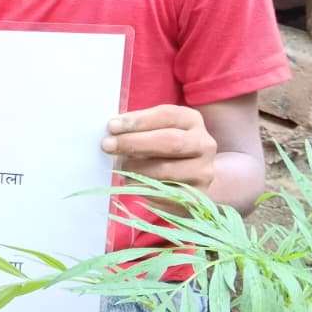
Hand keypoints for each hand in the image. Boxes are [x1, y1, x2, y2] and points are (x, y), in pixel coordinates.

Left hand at [101, 105, 215, 211]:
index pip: (167, 115)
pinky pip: (165, 193)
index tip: (112, 126)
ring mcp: (203, 171)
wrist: (191, 180)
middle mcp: (204, 144)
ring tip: (119, 168)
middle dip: (134, 143)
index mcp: (192, 121)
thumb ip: (139, 129)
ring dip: (136, 169)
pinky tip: (130, 182)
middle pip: (170, 141)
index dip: (138, 120)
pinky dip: (143, 187)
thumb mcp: (156, 132)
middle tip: (108, 146)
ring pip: (166, 170)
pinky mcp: (197, 196)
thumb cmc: (165, 151)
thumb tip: (112, 131)